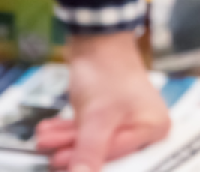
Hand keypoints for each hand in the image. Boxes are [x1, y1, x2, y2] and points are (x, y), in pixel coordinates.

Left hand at [36, 32, 170, 171]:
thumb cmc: (108, 71)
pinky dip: (69, 131)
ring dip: (66, 141)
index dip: (93, 165)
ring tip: (45, 139)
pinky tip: (50, 130)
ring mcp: (126, 119)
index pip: (121, 157)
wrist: (96, 39)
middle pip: (107, 152)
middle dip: (75, 152)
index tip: (67, 168)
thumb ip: (89, 151)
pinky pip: (88, 130)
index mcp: (154, 127)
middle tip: (52, 155)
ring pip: (93, 142)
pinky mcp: (109, 114)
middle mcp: (144, 126)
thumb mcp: (98, 117)